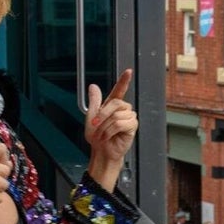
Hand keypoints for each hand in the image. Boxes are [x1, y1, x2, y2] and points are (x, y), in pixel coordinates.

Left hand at [85, 69, 137, 188]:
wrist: (101, 151)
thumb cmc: (97, 137)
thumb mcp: (91, 117)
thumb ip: (94, 101)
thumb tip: (93, 87)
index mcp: (112, 106)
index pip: (120, 90)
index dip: (124, 80)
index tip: (128, 71)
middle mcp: (122, 110)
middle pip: (116, 103)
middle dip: (103, 114)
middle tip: (95, 125)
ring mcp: (128, 117)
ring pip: (117, 115)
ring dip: (105, 126)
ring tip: (103, 134)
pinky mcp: (132, 126)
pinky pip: (121, 123)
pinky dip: (110, 131)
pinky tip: (109, 136)